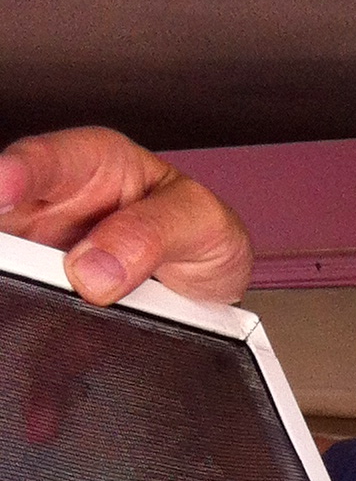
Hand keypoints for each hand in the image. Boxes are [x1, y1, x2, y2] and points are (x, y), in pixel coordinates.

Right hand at [0, 127, 252, 307]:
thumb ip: (152, 233)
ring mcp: (49, 246)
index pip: (47, 161)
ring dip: (17, 277)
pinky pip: (33, 295)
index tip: (4, 190)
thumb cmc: (202, 232)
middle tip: (13, 260)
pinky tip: (36, 319)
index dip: (19, 173)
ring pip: (15, 259)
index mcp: (95, 162)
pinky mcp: (51, 286)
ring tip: (27, 295)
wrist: (211, 281)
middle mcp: (59, 199)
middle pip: (11, 212)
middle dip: (7, 235)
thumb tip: (94, 270)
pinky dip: (32, 307)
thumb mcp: (199, 222)